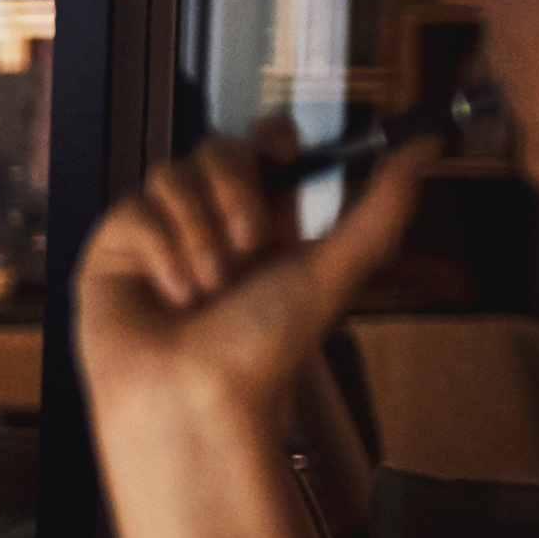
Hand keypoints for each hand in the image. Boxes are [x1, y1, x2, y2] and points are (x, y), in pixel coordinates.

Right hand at [76, 123, 437, 432]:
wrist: (195, 397)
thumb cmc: (261, 353)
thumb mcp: (333, 271)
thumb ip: (381, 207)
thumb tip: (424, 147)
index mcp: (266, 223)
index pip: (264, 146)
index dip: (272, 140)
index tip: (285, 161)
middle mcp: (211, 222)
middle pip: (216, 147)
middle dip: (236, 192)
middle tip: (249, 246)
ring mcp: (160, 232)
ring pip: (171, 175)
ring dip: (199, 234)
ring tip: (206, 287)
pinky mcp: (114, 247)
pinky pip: (134, 211)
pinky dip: (159, 253)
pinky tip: (169, 294)